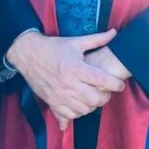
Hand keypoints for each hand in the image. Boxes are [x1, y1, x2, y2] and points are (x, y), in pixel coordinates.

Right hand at [6, 29, 125, 129]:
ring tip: (94, 96)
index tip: (120, 84)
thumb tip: (114, 33)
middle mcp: (68, 83)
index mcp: (75, 67)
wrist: (28, 55)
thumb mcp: (75, 41)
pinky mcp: (52, 102)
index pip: (102, 80)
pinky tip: (80, 104)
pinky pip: (70, 116)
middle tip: (106, 91)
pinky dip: (79, 112)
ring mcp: (59, 95)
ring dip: (93, 105)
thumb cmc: (53, 47)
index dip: (115, 84)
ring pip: (85, 110)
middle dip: (105, 96)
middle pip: (95, 99)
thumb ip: (96, 39)